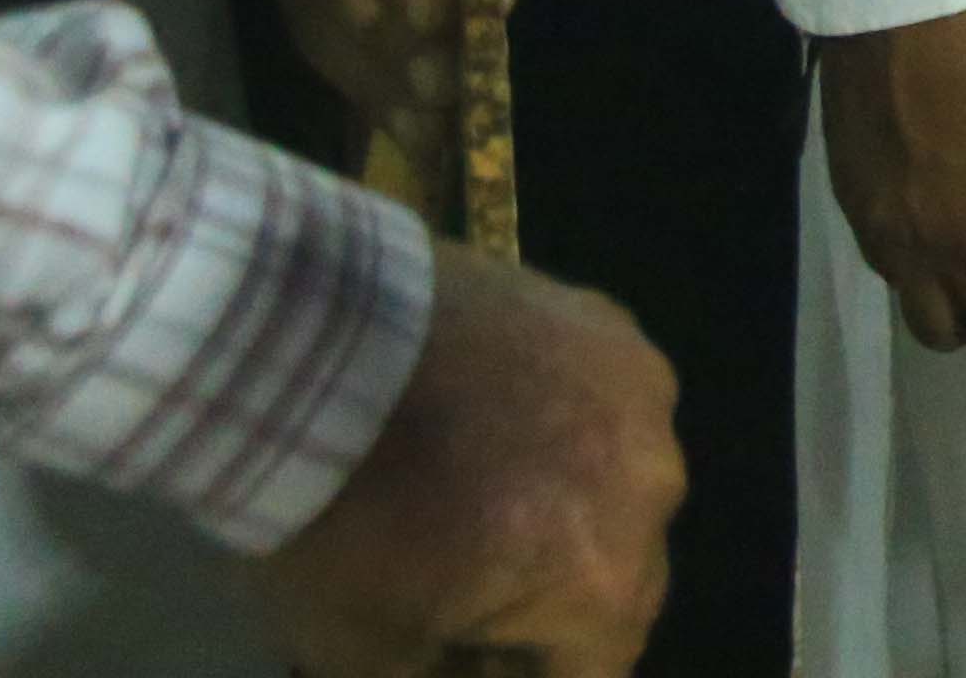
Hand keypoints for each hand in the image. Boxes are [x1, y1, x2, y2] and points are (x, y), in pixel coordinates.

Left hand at [245, 240, 681, 677]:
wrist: (312, 351)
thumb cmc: (342, 516)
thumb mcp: (361, 649)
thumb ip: (434, 676)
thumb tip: (463, 664)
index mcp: (606, 579)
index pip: (599, 666)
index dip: (530, 671)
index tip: (469, 656)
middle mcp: (653, 487)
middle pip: (618, 568)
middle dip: (551, 585)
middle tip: (465, 578)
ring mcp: (641, 392)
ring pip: (616, 474)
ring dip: (565, 493)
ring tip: (479, 478)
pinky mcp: (610, 322)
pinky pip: (601, 394)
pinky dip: (557, 413)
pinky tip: (490, 406)